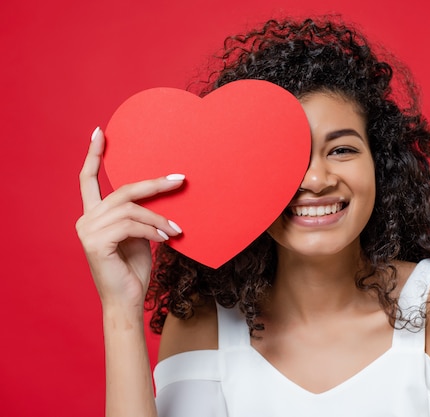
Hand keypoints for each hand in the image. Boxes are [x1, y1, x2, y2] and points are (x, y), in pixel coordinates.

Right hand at [76, 127, 183, 311]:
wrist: (127, 302)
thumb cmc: (134, 270)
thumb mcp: (141, 236)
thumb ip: (141, 215)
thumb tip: (165, 195)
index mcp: (94, 215)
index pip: (88, 179)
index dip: (94, 155)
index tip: (100, 132)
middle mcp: (86, 219)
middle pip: (122, 190)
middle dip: (154, 183)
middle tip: (180, 179)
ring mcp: (87, 230)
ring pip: (130, 208)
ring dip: (159, 218)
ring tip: (176, 230)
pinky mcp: (95, 242)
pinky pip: (131, 224)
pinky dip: (152, 229)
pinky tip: (165, 239)